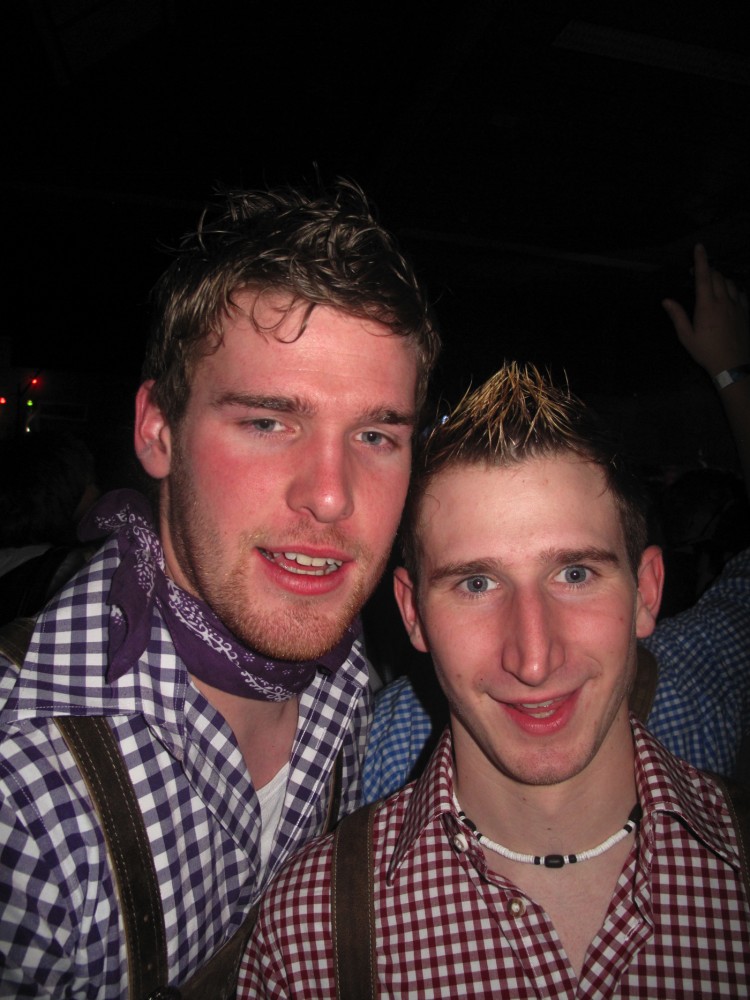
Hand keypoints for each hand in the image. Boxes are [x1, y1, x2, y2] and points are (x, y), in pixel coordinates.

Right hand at [662, 243, 748, 375]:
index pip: (703, 276)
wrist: (732, 364)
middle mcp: (723, 301)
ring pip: (730, 282)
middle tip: (698, 271)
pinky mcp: (745, 311)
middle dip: (708, 269)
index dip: (701, 260)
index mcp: (707, 306)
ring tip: (712, 282)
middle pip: (717, 276)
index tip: (699, 246)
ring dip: (720, 278)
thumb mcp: (687, 337)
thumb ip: (677, 316)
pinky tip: (729, 293)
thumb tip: (667, 300)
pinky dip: (733, 288)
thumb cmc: (706, 352)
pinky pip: (740, 293)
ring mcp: (736, 305)